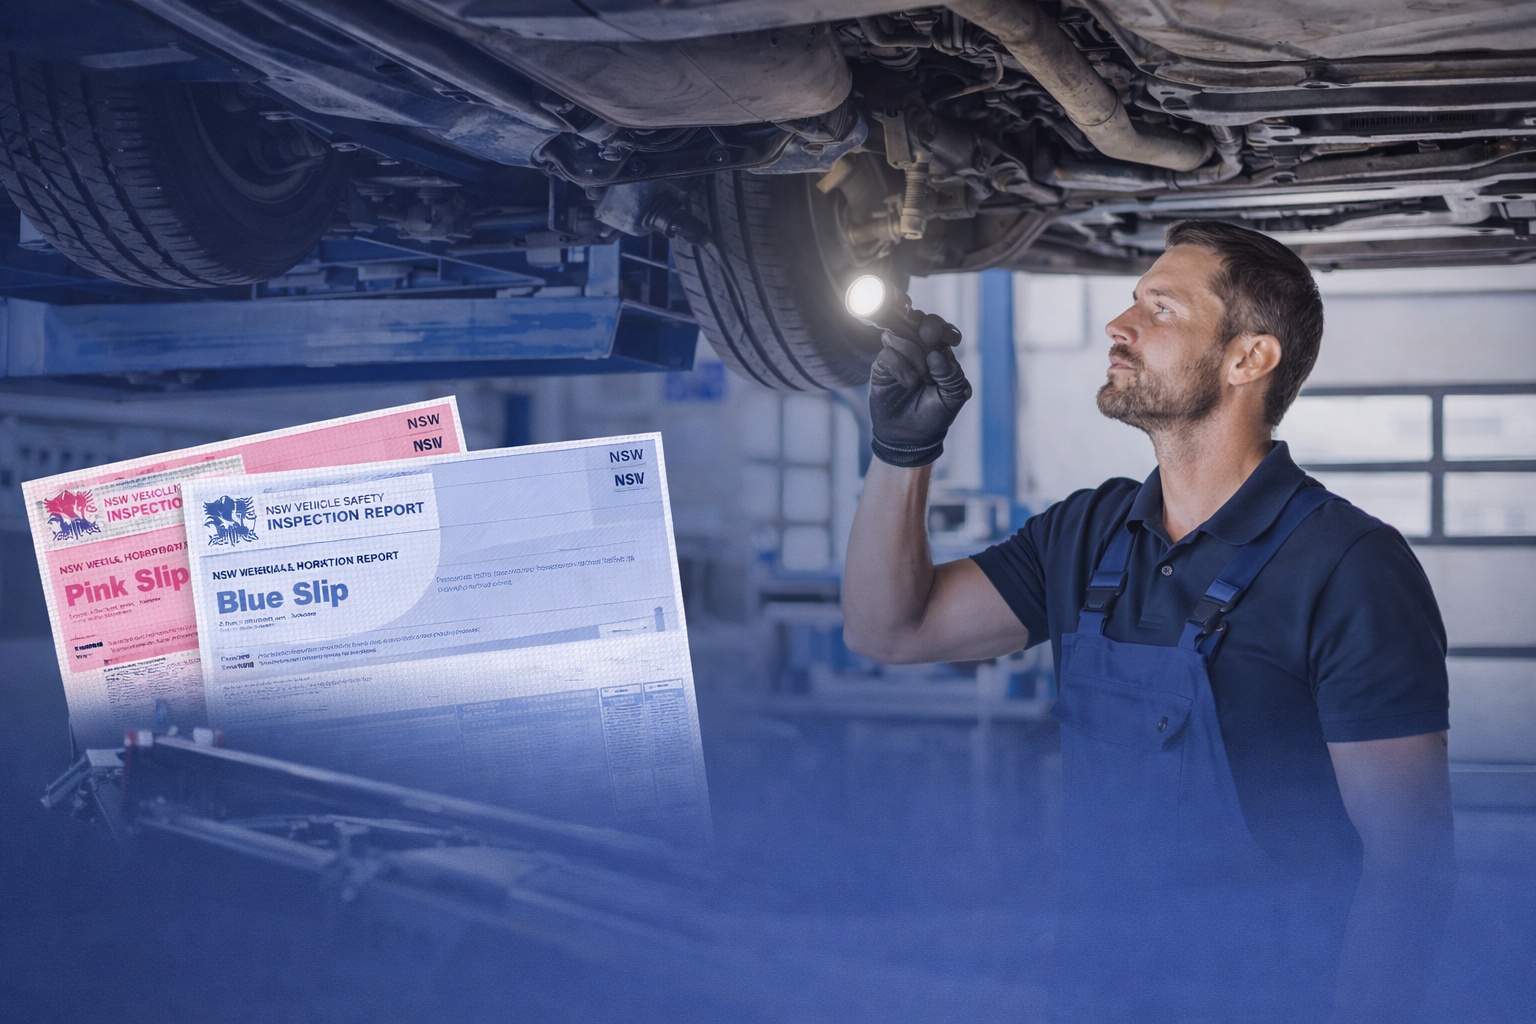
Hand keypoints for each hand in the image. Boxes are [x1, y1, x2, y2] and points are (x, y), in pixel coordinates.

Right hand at [868, 311, 971, 467]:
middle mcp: (919, 351)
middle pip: (919, 323)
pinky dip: (899, 366)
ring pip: (902, 334)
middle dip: (926, 335)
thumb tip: (936, 354)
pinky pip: (887, 353)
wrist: (909, 438)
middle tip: (930, 358)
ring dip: (913, 353)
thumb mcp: (952, 398)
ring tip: (920, 378)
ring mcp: (899, 357)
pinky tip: (907, 383)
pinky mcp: (882, 368)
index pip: (940, 328)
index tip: (948, 341)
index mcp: (940, 354)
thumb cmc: (934, 417)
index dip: (942, 329)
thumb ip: (952, 375)